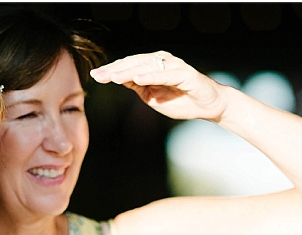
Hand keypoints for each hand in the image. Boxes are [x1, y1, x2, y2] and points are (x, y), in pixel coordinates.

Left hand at [90, 51, 227, 121]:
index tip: (95, 76)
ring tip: (112, 77)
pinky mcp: (185, 74)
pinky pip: (165, 74)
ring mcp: (173, 66)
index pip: (128, 66)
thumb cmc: (179, 100)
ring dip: (128, 71)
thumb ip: (137, 87)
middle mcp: (161, 62)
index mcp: (152, 66)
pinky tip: (137, 78)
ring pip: (147, 67)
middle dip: (114, 70)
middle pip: (134, 64)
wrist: (207, 106)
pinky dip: (151, 76)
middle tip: (98, 75)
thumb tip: (117, 79)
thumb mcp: (151, 96)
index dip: (111, 71)